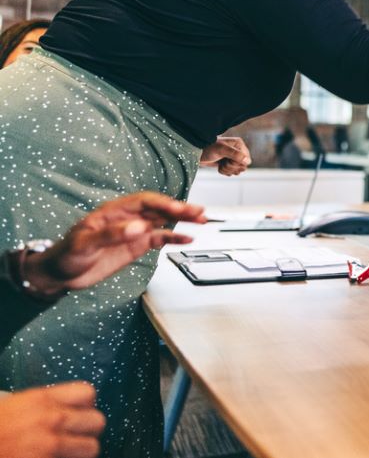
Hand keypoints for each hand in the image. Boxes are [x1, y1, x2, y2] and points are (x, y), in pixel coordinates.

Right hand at [0, 382, 104, 457]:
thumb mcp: (18, 405)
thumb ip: (48, 403)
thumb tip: (73, 409)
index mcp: (43, 400)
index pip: (88, 393)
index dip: (86, 404)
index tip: (78, 412)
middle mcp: (51, 420)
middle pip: (97, 421)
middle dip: (88, 430)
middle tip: (76, 436)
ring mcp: (49, 445)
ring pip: (92, 448)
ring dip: (82, 451)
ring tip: (68, 452)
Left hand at [24, 192, 206, 295]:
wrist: (60, 274)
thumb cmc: (66, 254)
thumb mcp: (84, 244)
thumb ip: (111, 235)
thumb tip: (137, 227)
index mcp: (114, 211)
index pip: (144, 201)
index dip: (162, 204)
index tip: (177, 210)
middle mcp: (128, 218)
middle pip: (158, 208)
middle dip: (179, 209)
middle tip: (199, 212)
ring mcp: (134, 231)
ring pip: (163, 221)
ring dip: (182, 220)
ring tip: (201, 220)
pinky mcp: (136, 246)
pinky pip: (159, 238)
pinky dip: (174, 237)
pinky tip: (186, 238)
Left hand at [200, 136, 250, 175]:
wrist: (196, 152)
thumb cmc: (208, 148)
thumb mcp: (221, 150)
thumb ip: (235, 154)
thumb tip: (248, 161)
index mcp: (239, 144)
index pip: (246, 160)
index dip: (237, 163)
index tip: (227, 160)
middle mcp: (238, 150)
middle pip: (242, 166)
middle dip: (231, 167)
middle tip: (223, 162)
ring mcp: (232, 157)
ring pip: (237, 170)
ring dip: (227, 170)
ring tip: (220, 164)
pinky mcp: (227, 163)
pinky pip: (231, 172)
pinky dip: (225, 172)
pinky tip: (219, 167)